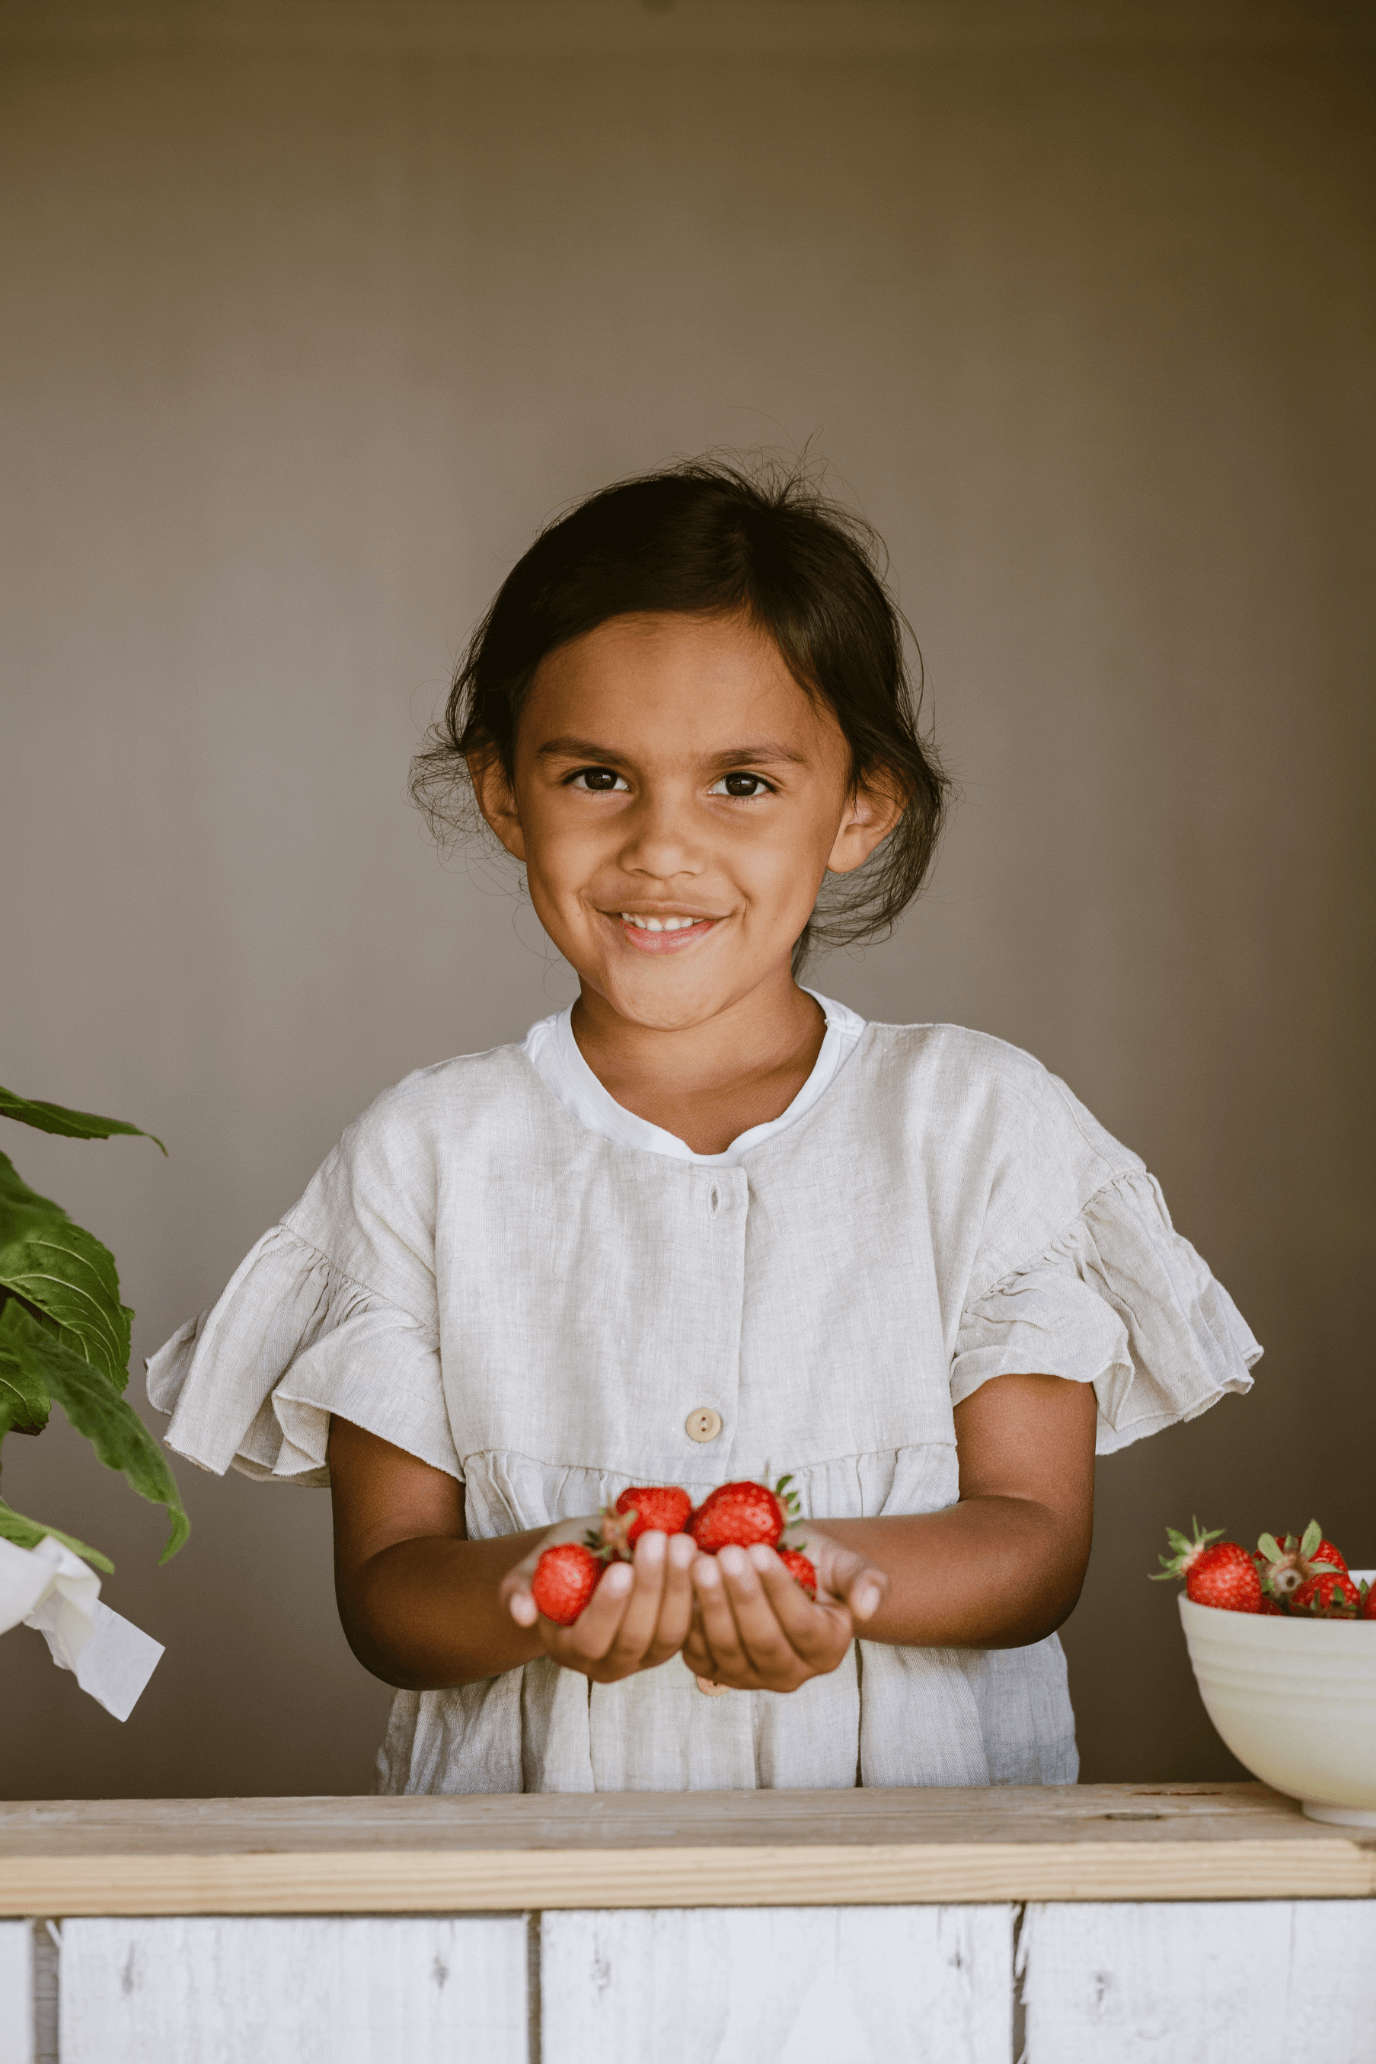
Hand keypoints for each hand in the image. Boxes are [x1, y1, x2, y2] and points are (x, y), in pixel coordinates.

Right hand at [500, 1518, 697, 1683]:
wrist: (589, 1561)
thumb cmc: (558, 1562)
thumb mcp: (532, 1569)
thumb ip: (520, 1588)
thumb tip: (521, 1612)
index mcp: (570, 1649)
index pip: (591, 1639)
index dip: (607, 1608)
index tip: (621, 1568)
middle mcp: (608, 1663)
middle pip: (635, 1637)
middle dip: (650, 1587)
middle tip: (660, 1541)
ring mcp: (645, 1657)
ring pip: (669, 1633)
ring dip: (679, 1586)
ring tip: (681, 1542)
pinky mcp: (672, 1640)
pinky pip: (692, 1624)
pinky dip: (698, 1590)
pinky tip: (701, 1554)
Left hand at [682, 1528, 887, 1692]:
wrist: (780, 1567)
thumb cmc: (814, 1563)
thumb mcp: (845, 1563)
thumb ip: (865, 1580)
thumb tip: (868, 1606)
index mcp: (826, 1651)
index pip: (801, 1625)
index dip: (778, 1590)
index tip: (760, 1550)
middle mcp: (789, 1675)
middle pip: (762, 1642)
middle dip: (742, 1596)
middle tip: (727, 1554)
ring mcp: (747, 1677)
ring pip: (726, 1647)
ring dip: (711, 1604)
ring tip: (701, 1561)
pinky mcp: (711, 1668)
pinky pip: (696, 1648)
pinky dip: (687, 1615)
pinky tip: (681, 1579)